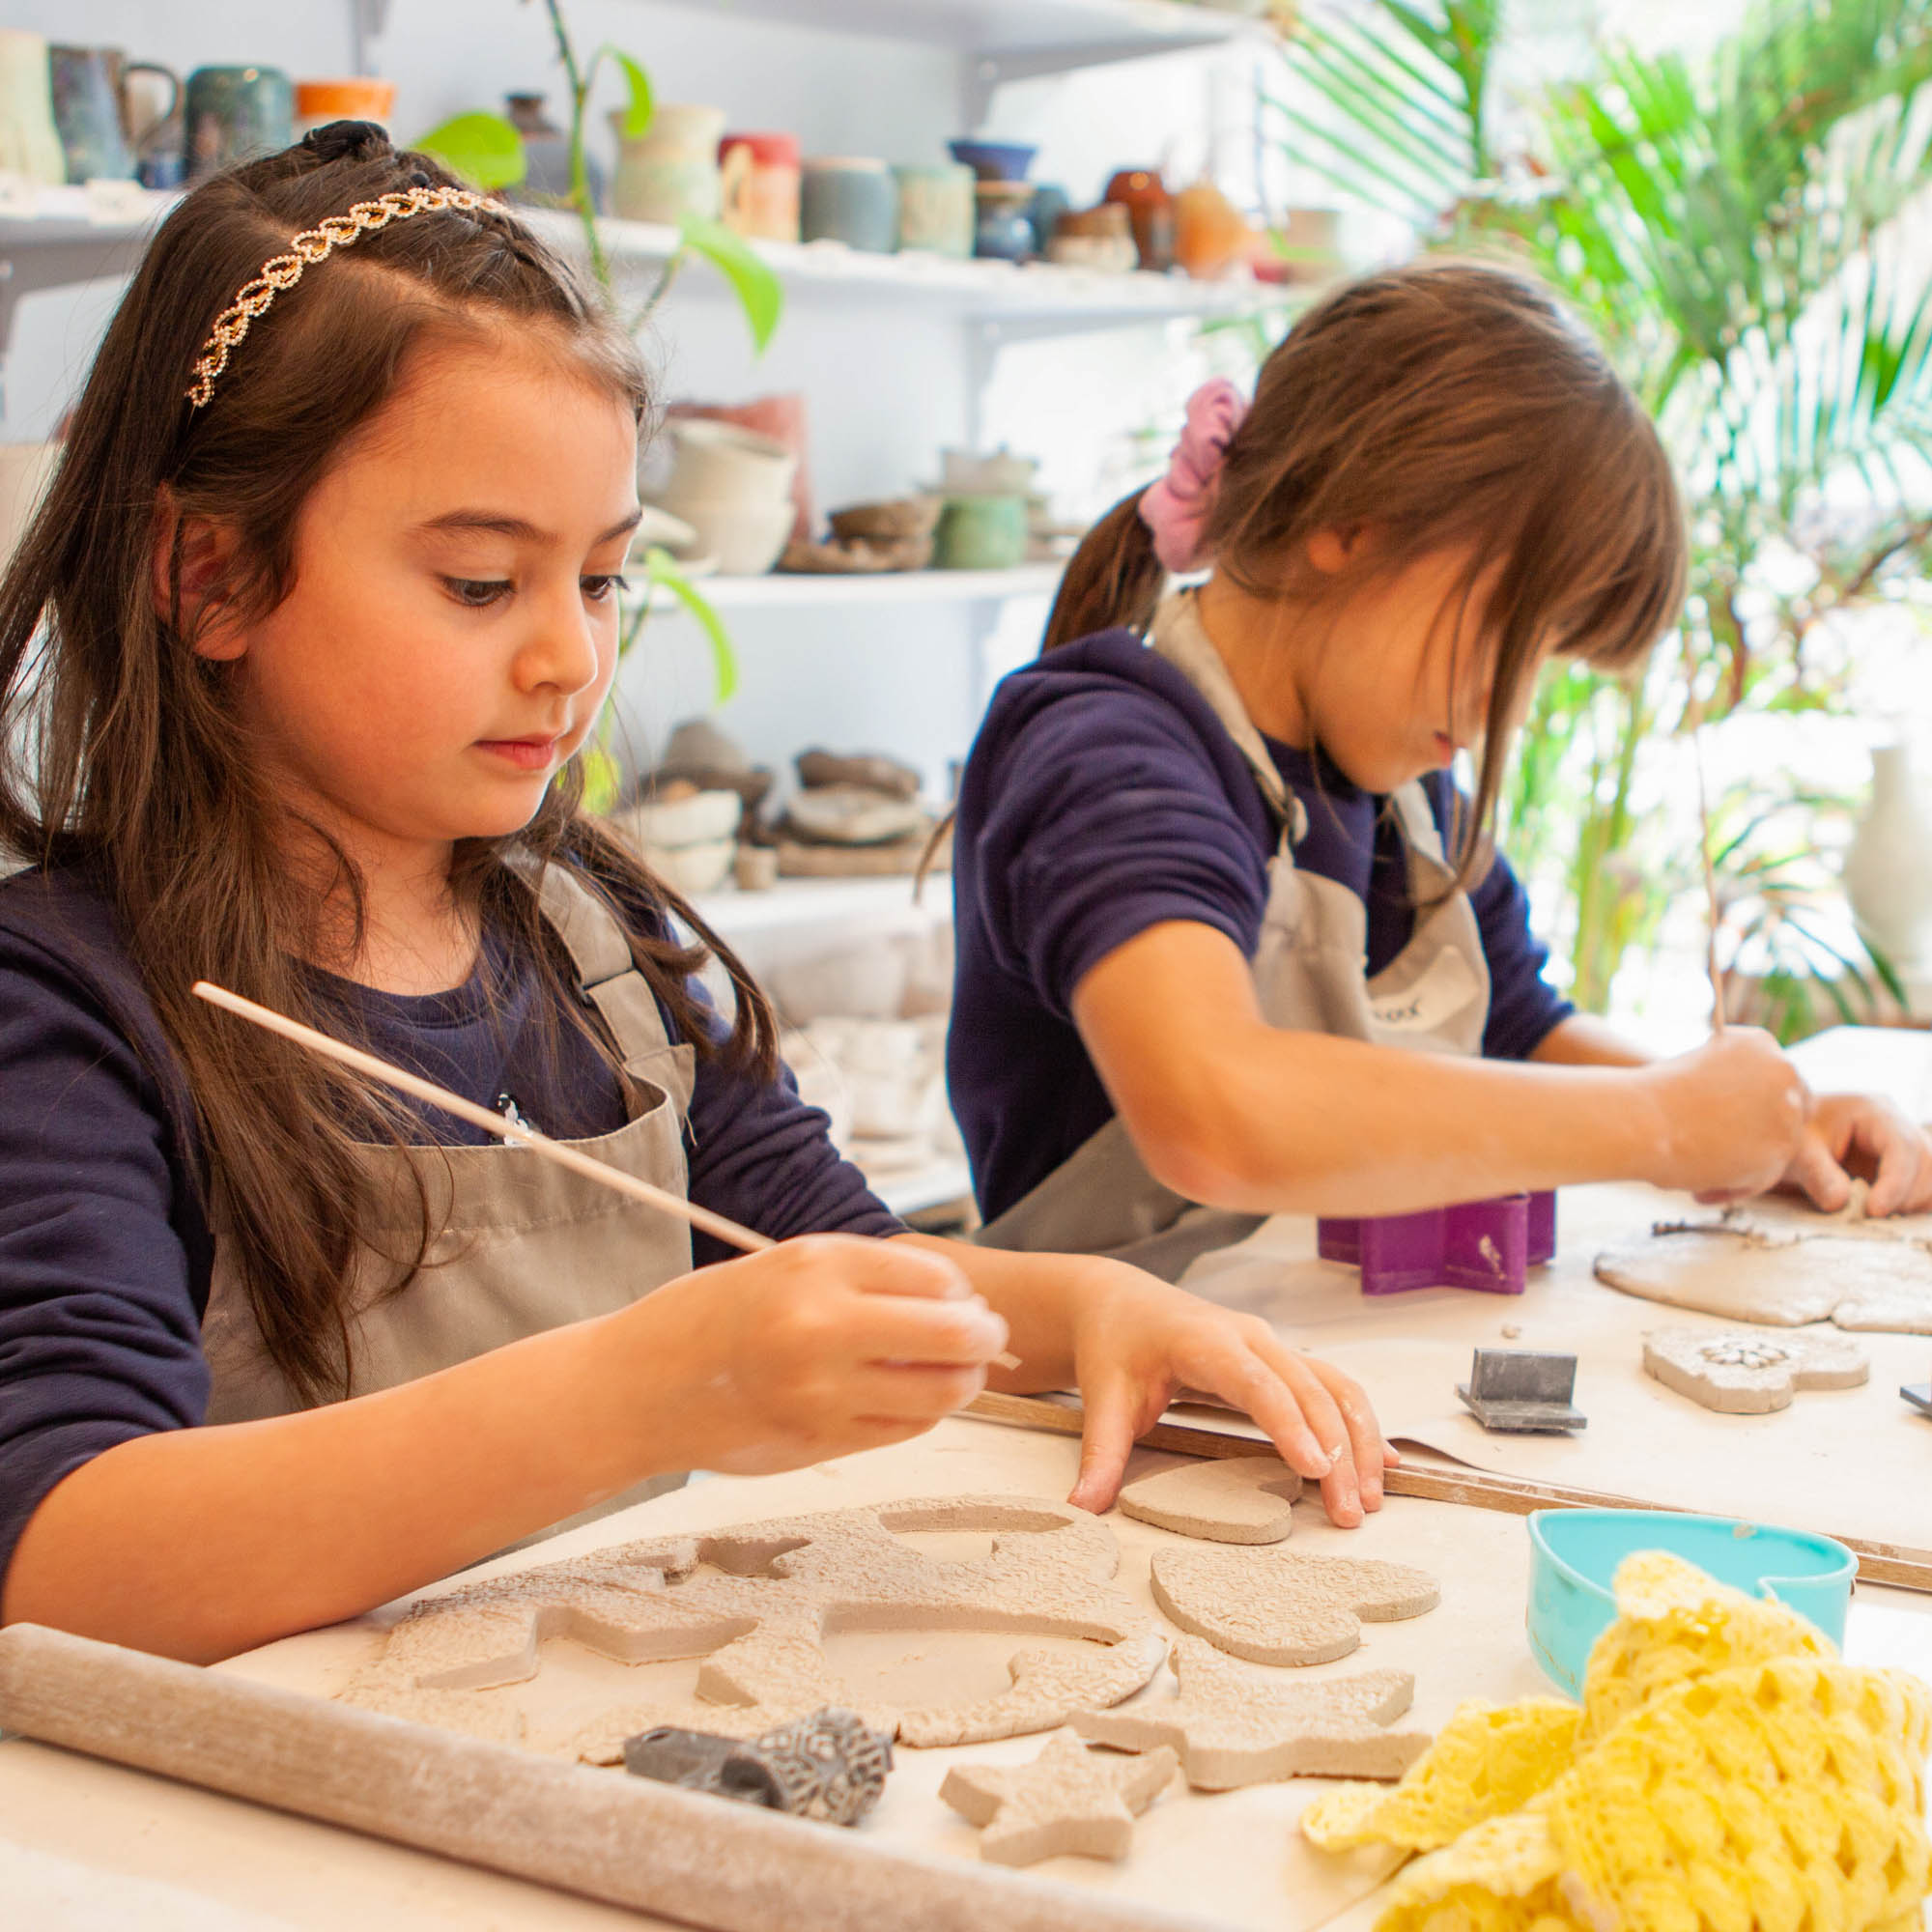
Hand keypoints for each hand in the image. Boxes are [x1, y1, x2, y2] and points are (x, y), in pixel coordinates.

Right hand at [630, 1235, 1008, 1475]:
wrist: (639, 1386)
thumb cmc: (713, 1317)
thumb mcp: (787, 1266)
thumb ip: (867, 1278)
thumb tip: (957, 1299)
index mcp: (816, 1267)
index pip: (936, 1276)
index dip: (961, 1291)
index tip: (961, 1299)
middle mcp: (822, 1327)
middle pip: (953, 1336)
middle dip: (984, 1337)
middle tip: (986, 1336)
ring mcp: (822, 1391)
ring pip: (940, 1393)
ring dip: (961, 1382)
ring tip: (952, 1371)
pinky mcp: (820, 1441)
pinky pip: (905, 1430)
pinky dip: (922, 1414)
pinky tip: (905, 1398)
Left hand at [1059, 1265, 1395, 1528]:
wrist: (1121, 1301)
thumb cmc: (1114, 1345)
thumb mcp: (1101, 1398)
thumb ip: (1099, 1454)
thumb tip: (1082, 1508)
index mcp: (1204, 1341)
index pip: (1258, 1383)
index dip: (1290, 1424)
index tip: (1316, 1468)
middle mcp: (1249, 1337)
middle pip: (1309, 1391)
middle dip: (1338, 1452)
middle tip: (1351, 1513)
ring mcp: (1271, 1345)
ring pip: (1334, 1386)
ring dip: (1360, 1440)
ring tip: (1372, 1499)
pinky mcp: (1281, 1358)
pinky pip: (1333, 1386)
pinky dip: (1360, 1422)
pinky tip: (1383, 1462)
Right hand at [1634, 1028, 1810, 1199]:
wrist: (1642, 1119)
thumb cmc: (1654, 1098)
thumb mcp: (1699, 1070)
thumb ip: (1732, 1085)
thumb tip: (1744, 1117)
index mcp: (1760, 1043)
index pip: (1779, 1079)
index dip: (1759, 1105)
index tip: (1734, 1121)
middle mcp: (1783, 1071)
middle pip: (1793, 1111)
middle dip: (1764, 1132)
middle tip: (1725, 1150)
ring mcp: (1787, 1111)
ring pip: (1779, 1149)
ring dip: (1747, 1164)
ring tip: (1701, 1172)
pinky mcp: (1782, 1150)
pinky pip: (1764, 1177)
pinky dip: (1736, 1186)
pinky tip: (1702, 1187)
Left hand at [1777, 1092, 1931, 1215]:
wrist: (1790, 1140)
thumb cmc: (1793, 1139)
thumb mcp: (1797, 1152)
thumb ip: (1816, 1174)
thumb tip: (1840, 1203)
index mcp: (1874, 1112)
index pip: (1902, 1146)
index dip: (1895, 1181)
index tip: (1875, 1211)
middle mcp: (1898, 1128)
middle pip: (1927, 1162)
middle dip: (1906, 1195)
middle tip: (1871, 1218)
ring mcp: (1906, 1149)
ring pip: (1931, 1178)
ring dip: (1912, 1203)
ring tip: (1874, 1218)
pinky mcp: (1906, 1170)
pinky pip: (1924, 1190)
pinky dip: (1910, 1207)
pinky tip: (1882, 1218)